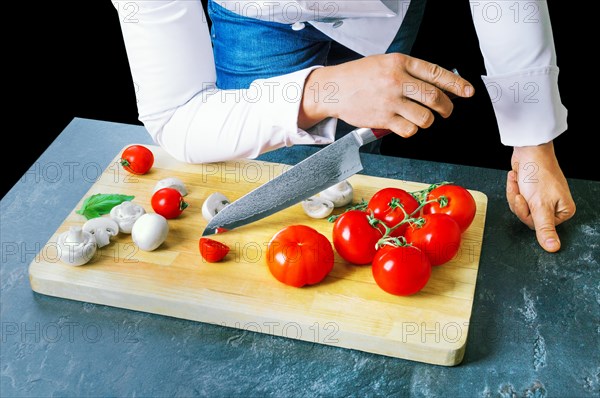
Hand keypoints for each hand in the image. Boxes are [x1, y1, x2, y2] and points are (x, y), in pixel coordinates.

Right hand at [298, 53, 473, 135]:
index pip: (435, 73)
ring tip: (420, 118)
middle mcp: (396, 80)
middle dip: (446, 107)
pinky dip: (411, 130)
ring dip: (428, 121)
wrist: (333, 89)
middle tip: (446, 110)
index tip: (467, 91)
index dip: (456, 84)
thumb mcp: (385, 63)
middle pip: (435, 97)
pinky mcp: (383, 119)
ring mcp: (390, 101)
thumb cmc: (359, 77)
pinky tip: (405, 125)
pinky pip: (409, 130)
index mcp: (399, 62)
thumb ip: (409, 72)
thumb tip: (438, 86)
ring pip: (425, 117)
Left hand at [506, 141, 575, 251]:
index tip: (527, 200)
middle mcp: (554, 207)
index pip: (538, 226)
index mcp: (563, 212)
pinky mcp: (531, 192)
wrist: (528, 151)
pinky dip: (513, 188)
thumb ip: (545, 228)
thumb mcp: (540, 205)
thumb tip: (553, 248)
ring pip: (520, 209)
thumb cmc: (538, 173)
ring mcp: (542, 199)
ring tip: (519, 182)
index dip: (527, 214)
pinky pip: (516, 199)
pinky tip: (516, 178)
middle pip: (527, 218)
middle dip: (519, 203)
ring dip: (514, 194)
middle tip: (522, 191)